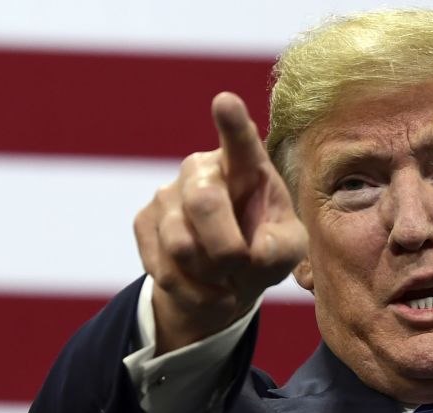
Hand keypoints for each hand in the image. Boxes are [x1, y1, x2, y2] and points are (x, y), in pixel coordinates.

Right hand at [134, 92, 307, 353]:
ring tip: (225, 277)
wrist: (224, 280)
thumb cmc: (264, 251)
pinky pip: (164, 267)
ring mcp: (168, 193)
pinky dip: (192, 290)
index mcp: (246, 167)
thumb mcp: (289, 250)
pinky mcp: (144, 221)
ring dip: (210, 274)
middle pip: (204, 202)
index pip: (240, 142)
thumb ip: (283, 247)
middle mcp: (202, 170)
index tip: (225, 102)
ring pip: (180, 243)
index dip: (232, 123)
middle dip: (226, 247)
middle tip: (240, 265)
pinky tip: (204, 285)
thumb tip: (256, 251)